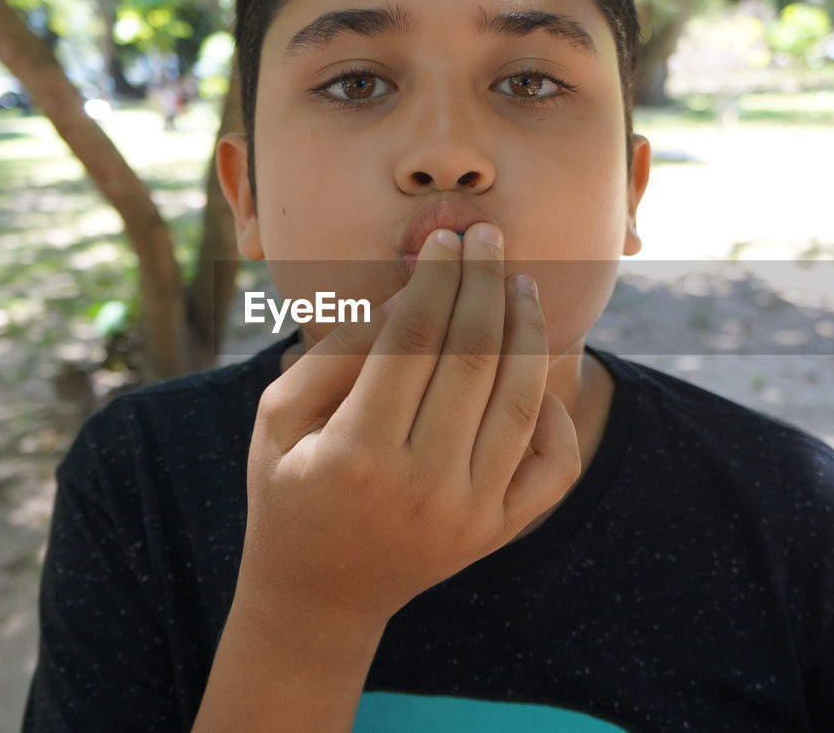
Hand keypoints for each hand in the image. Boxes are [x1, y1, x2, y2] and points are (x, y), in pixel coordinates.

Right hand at [235, 223, 580, 631]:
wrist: (319, 595)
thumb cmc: (289, 490)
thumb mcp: (278, 416)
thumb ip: (334, 353)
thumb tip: (406, 293)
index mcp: (357, 452)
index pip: (412, 339)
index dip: (435, 278)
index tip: (445, 238)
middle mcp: (422, 484)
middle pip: (473, 358)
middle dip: (485, 284)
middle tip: (489, 238)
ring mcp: (470, 514)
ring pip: (520, 402)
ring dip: (526, 332)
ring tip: (521, 285)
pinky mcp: (497, 531)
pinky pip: (552, 464)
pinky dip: (554, 413)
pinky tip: (534, 371)